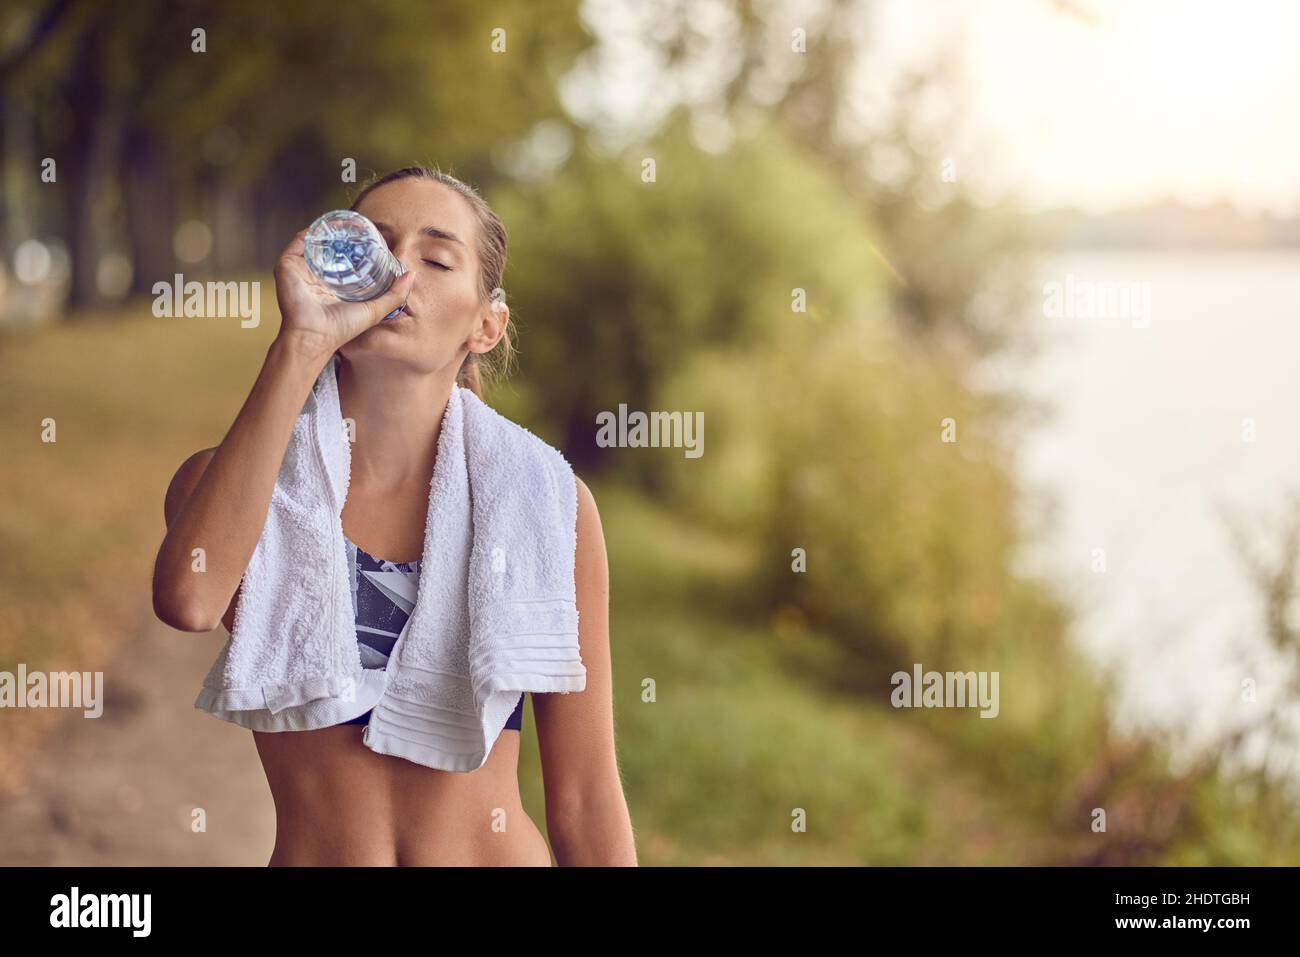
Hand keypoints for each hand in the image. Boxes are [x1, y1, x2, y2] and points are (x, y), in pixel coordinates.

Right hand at [271, 228, 415, 364]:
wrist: (314, 337)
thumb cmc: (341, 328)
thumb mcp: (374, 310)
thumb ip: (394, 295)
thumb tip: (412, 274)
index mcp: (331, 284)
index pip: (344, 258)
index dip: (357, 245)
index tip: (372, 235)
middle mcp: (315, 275)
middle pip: (330, 247)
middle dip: (343, 234)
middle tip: (358, 225)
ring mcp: (300, 269)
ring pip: (315, 241)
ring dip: (329, 229)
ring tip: (345, 220)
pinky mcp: (287, 266)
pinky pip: (299, 241)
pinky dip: (312, 231)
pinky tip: (327, 226)